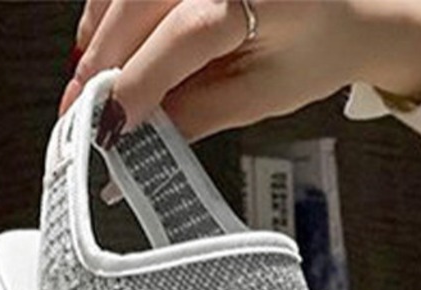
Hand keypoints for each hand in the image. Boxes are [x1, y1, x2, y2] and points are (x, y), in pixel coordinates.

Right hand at [61, 0, 420, 140]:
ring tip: (87, 90)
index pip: (186, 35)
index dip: (140, 82)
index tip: (107, 126)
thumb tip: (138, 143)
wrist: (344, 10)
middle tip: (76, 118)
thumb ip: (198, 114)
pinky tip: (101, 49)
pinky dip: (106, 13)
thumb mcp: (262, 96)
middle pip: (140, 4)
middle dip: (102, 65)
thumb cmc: (312, 51)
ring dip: (96, 38)